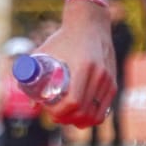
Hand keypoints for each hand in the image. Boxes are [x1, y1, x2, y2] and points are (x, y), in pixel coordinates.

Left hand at [34, 5, 115, 128]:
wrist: (90, 24)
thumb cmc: (63, 38)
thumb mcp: (45, 52)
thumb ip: (34, 75)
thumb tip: (32, 105)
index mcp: (83, 66)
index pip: (73, 102)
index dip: (60, 112)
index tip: (49, 110)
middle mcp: (99, 74)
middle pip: (84, 111)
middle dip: (67, 118)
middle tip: (54, 115)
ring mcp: (108, 79)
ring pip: (96, 114)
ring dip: (80, 121)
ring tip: (67, 118)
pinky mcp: (113, 82)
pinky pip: (105, 109)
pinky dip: (93, 118)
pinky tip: (82, 118)